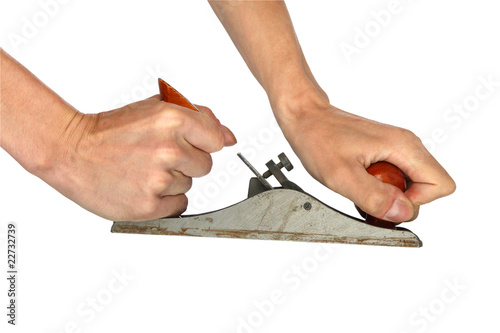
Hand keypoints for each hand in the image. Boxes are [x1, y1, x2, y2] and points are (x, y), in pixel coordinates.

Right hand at [46, 96, 235, 220]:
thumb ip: (199, 118)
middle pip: (205, 166)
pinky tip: (143, 185)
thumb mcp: (156, 108)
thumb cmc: (112, 130)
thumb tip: (229, 137)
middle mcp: (169, 149)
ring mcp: (159, 179)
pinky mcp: (148, 205)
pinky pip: (179, 204)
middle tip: (156, 155)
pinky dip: (165, 199)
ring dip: (172, 180)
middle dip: (186, 161)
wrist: (72, 151)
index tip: (185, 143)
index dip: (202, 142)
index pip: (217, 139)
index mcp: (173, 119)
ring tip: (143, 169)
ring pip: (189, 185)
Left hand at [274, 92, 455, 222]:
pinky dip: (380, 188)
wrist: (305, 117)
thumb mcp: (341, 175)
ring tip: (360, 186)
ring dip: (389, 195)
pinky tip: (359, 182)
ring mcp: (397, 148)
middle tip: (367, 193)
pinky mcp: (386, 152)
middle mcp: (406, 145)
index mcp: (403, 147)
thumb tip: (403, 213)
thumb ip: (374, 197)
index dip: (416, 202)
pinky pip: (396, 178)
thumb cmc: (318, 138)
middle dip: (401, 201)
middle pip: (429, 187)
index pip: (441, 185)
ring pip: (412, 185)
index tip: (384, 199)